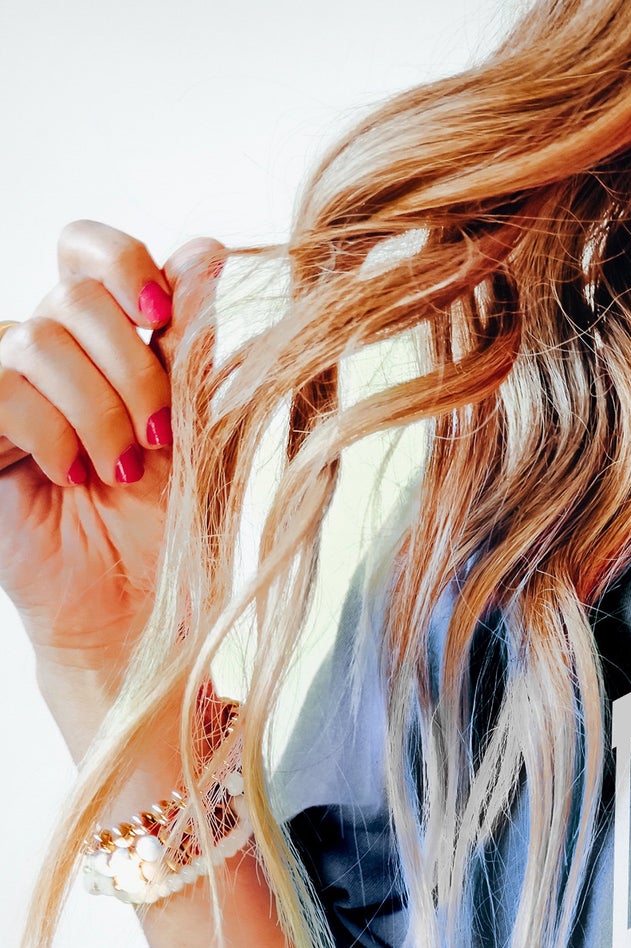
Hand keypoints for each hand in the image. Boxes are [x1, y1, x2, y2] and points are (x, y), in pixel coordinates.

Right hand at [0, 222, 222, 702]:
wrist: (143, 619)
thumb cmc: (177, 536)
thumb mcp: (204, 435)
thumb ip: (203, 350)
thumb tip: (214, 253)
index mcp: (110, 345)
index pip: (90, 251)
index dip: (124, 263)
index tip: (163, 313)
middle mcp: (53, 358)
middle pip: (73, 293)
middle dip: (131, 361)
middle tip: (159, 435)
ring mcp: (9, 391)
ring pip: (39, 338)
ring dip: (98, 409)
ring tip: (119, 471)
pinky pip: (1, 386)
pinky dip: (50, 430)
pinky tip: (73, 475)